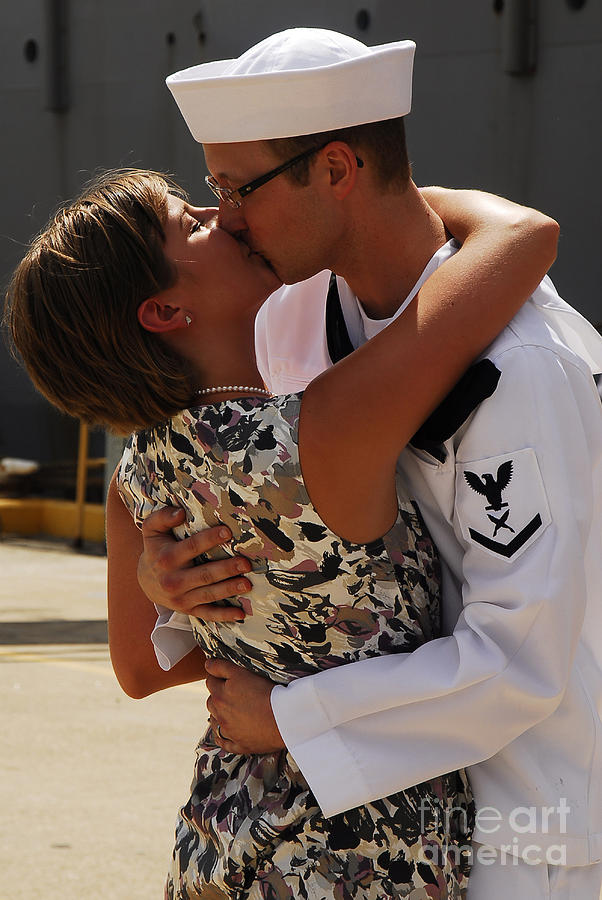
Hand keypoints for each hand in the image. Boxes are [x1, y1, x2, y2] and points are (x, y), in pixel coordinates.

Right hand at [137, 507, 252, 621]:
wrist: (146, 581)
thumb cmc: (156, 548)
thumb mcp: (152, 530)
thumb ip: (162, 516)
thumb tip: (180, 512)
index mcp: (167, 558)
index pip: (191, 547)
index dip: (209, 539)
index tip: (227, 532)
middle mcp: (173, 580)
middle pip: (204, 574)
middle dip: (226, 569)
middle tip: (245, 563)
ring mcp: (181, 598)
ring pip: (209, 595)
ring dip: (229, 590)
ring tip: (247, 584)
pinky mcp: (188, 610)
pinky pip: (208, 614)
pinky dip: (224, 616)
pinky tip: (241, 614)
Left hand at [205, 658, 284, 754]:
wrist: (284, 718)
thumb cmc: (265, 692)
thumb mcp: (242, 673)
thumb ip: (221, 667)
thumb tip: (207, 664)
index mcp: (220, 696)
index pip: (210, 682)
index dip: (217, 676)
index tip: (225, 675)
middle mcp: (221, 715)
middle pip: (211, 702)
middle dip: (217, 695)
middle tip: (230, 691)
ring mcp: (230, 732)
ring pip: (215, 723)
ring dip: (218, 715)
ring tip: (230, 710)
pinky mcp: (240, 745)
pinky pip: (225, 743)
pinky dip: (223, 738)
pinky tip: (228, 732)